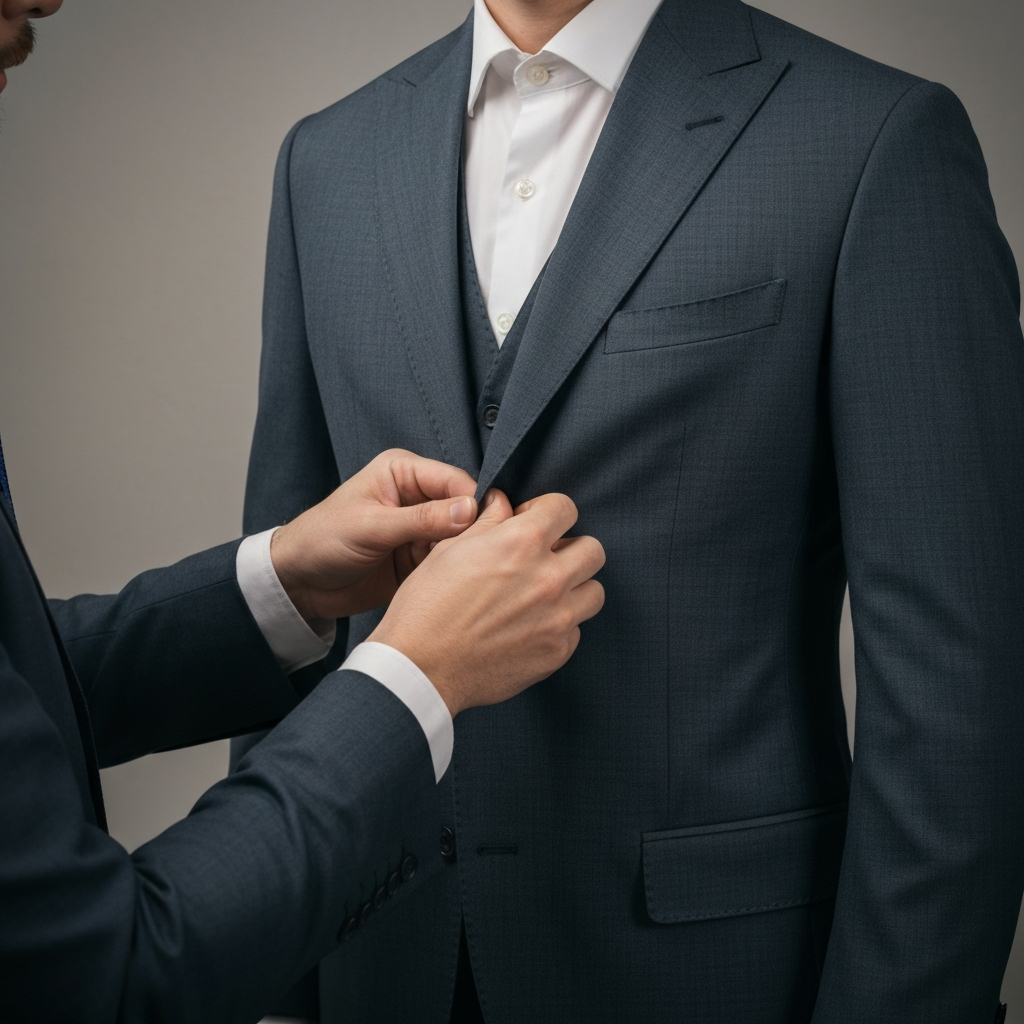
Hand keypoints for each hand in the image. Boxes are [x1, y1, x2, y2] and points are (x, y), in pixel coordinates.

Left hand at [269, 450, 478, 621]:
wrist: (299, 584)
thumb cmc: (322, 540)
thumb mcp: (371, 527)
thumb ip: (421, 520)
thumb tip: (470, 510)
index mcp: (404, 472)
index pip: (455, 481)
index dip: (474, 502)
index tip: (486, 527)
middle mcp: (418, 496)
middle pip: (465, 509)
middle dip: (472, 531)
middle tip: (478, 555)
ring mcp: (422, 529)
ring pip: (462, 538)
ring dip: (464, 554)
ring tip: (466, 572)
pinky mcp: (421, 558)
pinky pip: (450, 561)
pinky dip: (454, 571)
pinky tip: (455, 582)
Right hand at [368, 490, 605, 715]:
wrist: (421, 667)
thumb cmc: (427, 605)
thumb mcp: (450, 549)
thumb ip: (488, 522)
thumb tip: (503, 503)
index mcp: (522, 543)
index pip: (566, 508)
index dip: (548, 512)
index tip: (534, 525)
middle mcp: (549, 578)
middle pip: (593, 550)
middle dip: (570, 549)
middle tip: (544, 561)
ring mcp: (558, 618)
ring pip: (594, 591)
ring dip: (574, 588)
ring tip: (544, 596)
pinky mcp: (557, 652)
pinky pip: (576, 629)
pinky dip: (559, 626)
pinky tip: (529, 627)